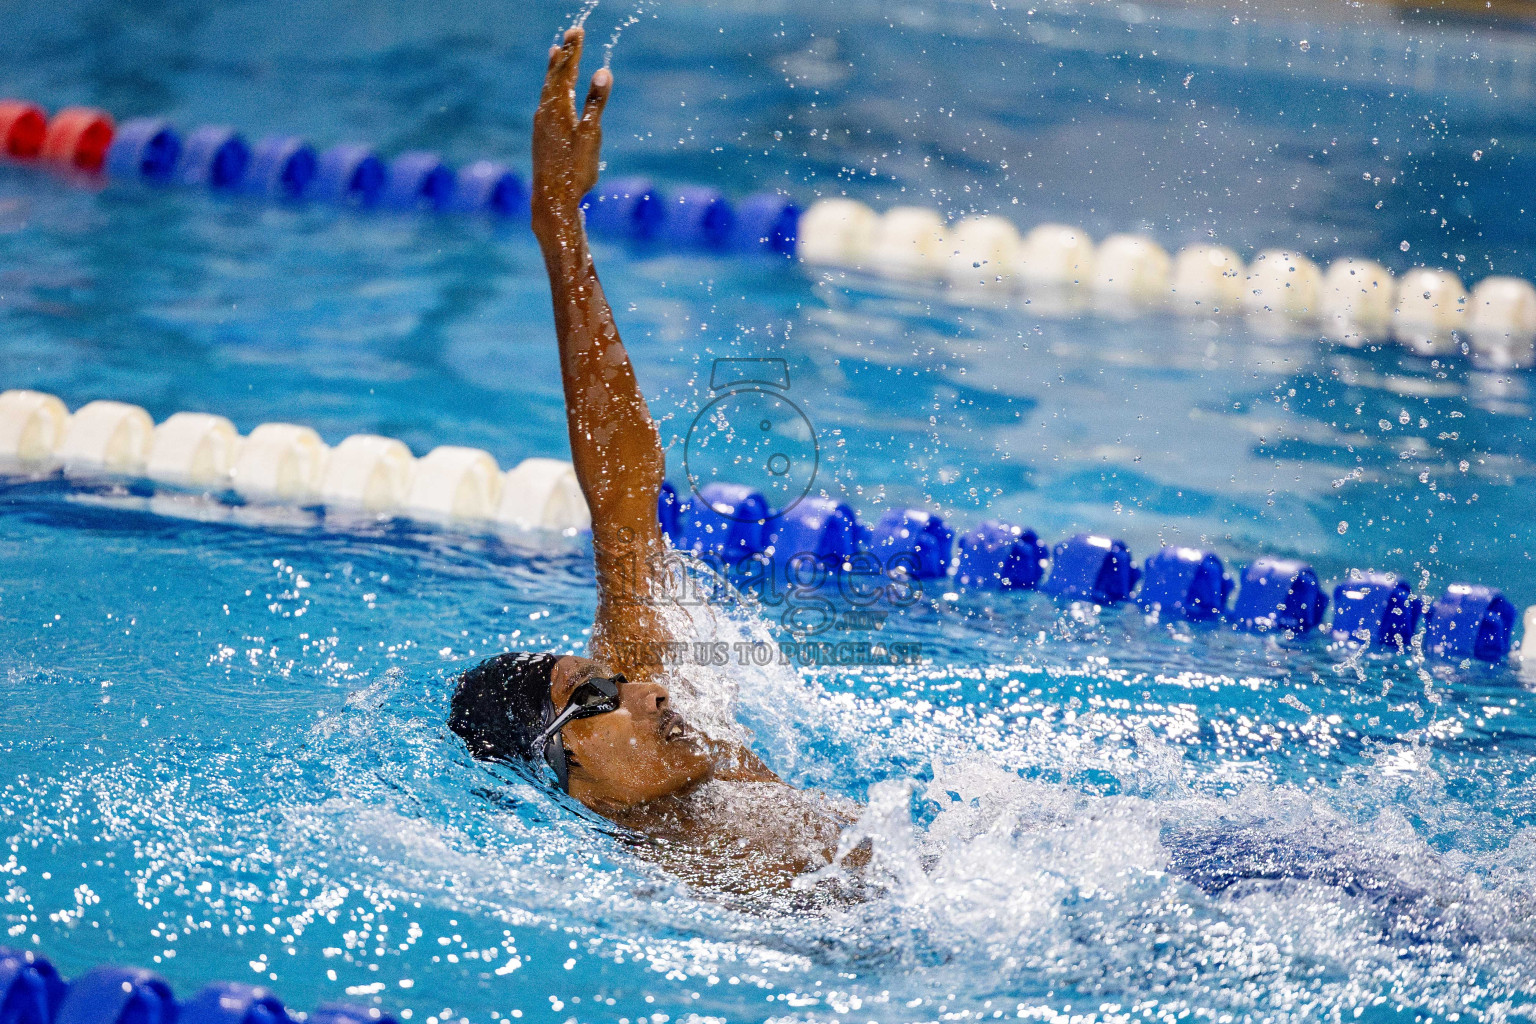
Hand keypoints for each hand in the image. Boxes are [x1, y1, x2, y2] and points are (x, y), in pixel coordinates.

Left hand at [532, 26, 611, 236]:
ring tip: (555, 55)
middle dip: (564, 56)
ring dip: (554, 71)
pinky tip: (551, 96)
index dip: (574, 50)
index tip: (578, 30)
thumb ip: (596, 104)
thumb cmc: (575, 171)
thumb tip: (603, 72)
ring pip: (547, 90)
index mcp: (558, 108)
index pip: (567, 71)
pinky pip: (546, 103)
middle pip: (554, 77)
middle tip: (569, 36)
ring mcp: (541, 126)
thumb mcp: (591, 137)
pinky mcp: (541, 138)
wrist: (551, 201)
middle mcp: (545, 113)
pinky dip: (550, 90)